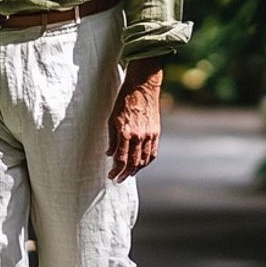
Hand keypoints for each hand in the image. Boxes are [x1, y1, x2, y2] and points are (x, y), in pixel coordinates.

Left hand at [106, 57, 164, 180]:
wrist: (143, 87)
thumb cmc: (124, 101)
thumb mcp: (111, 118)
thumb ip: (111, 138)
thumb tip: (109, 154)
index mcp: (125, 133)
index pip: (121, 159)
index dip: (116, 170)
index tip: (111, 176)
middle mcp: (138, 136)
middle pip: (133, 163)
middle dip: (124, 174)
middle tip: (118, 179)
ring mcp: (149, 135)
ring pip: (144, 160)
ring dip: (136, 170)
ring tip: (128, 174)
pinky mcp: (156, 132)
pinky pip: (152, 153)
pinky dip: (146, 162)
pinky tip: (141, 165)